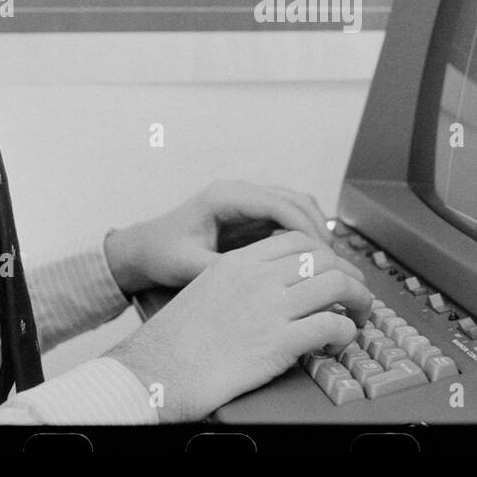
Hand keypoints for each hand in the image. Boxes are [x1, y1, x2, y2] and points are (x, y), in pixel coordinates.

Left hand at [104, 179, 333, 293]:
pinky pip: (288, 218)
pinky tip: (309, 262)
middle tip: (332, 262)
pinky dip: (304, 234)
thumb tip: (261, 283)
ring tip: (326, 263)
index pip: (278, 204)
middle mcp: (240, 193)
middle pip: (295, 199)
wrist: (144, 250)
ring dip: (314, 229)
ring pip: (296, 205)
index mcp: (226, 197)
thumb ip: (223, 271)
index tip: (322, 256)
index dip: (305, 228)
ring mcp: (247, 202)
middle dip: (317, 228)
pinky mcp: (251, 216)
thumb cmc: (162, 255)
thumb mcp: (188, 266)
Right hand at [105, 229, 372, 421]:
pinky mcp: (279, 343)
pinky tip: (342, 339)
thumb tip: (273, 287)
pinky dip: (347, 330)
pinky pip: (332, 325)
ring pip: (337, 284)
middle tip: (355, 292)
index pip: (297, 242)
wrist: (158, 371)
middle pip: (323, 257)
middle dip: (348, 272)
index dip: (324, 253)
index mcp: (239, 263)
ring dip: (358, 298)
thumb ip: (240, 280)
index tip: (333, 269)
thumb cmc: (176, 341)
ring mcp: (270, 308)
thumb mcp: (205, 290)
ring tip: (361, 314)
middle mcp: (257, 278)